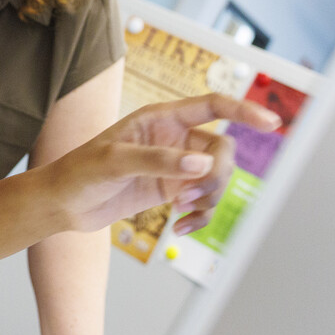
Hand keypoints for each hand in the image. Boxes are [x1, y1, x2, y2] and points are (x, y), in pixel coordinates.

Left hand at [45, 94, 280, 234]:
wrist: (63, 203)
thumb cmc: (80, 171)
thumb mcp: (114, 162)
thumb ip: (159, 161)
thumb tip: (201, 164)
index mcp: (160, 118)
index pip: (212, 106)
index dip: (243, 110)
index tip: (271, 122)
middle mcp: (173, 138)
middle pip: (222, 149)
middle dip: (216, 175)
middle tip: (188, 195)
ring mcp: (174, 165)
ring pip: (217, 178)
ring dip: (208, 199)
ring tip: (180, 212)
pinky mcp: (171, 190)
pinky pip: (204, 201)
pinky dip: (201, 216)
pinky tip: (182, 228)